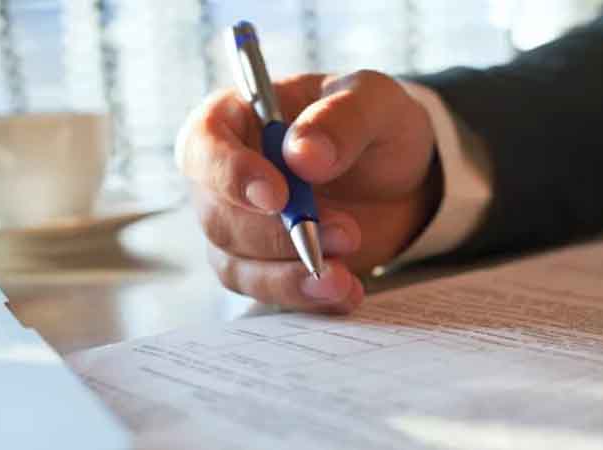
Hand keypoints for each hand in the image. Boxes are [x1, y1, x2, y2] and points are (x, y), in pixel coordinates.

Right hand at [179, 70, 438, 312]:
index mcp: (236, 117)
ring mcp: (240, 223)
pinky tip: (344, 292)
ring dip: (288, 275)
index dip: (229, 174)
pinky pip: (265, 289)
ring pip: (236, 263)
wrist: (399, 178)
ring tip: (344, 278)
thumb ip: (340, 119)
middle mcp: (225, 174)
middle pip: (219, 216)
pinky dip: (303, 296)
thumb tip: (302, 154)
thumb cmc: (374, 124)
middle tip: (346, 234)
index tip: (276, 197)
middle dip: (279, 235)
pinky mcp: (262, 263)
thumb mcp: (374, 102)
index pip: (203, 144)